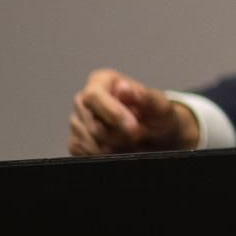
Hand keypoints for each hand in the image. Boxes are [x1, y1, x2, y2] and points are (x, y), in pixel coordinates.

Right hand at [68, 68, 198, 154]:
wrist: (158, 136)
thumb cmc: (158, 116)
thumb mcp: (160, 105)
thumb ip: (144, 96)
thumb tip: (124, 87)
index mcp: (101, 80)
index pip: (94, 96)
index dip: (113, 113)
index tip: (134, 127)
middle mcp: (84, 99)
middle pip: (92, 123)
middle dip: (119, 135)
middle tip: (140, 136)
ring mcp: (77, 121)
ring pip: (90, 141)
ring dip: (115, 147)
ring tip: (133, 142)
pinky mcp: (76, 141)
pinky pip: (85, 153)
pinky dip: (105, 155)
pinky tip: (120, 149)